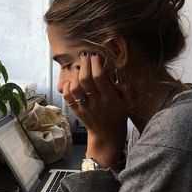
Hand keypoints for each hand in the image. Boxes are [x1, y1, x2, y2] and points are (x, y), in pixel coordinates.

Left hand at [62, 51, 127, 167]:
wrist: (107, 135)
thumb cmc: (118, 115)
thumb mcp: (124, 100)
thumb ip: (120, 85)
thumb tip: (114, 68)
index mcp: (109, 98)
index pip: (100, 78)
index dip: (96, 64)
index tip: (95, 56)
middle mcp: (96, 102)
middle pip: (85, 80)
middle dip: (84, 65)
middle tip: (85, 56)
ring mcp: (84, 107)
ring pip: (75, 88)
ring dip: (75, 75)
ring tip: (78, 67)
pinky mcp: (76, 111)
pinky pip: (68, 97)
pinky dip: (67, 87)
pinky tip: (71, 80)